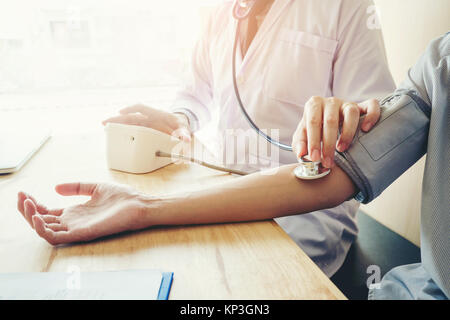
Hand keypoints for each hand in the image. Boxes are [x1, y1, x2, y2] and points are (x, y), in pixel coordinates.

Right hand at [17, 183, 155, 244]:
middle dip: (27, 210)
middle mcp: (73, 222)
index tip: (25, 193)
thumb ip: (76, 187)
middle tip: (21, 198)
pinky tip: (39, 218)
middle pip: (43, 221)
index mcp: (75, 212)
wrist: (140, 204)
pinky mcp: (84, 233)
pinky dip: (44, 230)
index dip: (34, 204)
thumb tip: (56, 187)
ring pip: (46, 231)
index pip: (47, 212)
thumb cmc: (123, 198)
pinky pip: (58, 238)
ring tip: (28, 205)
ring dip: (32, 219)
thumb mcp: (95, 187)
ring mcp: (77, 229)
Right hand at [103, 104, 191, 141]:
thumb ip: (184, 134)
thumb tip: (185, 140)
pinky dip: (122, 130)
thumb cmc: (181, 126)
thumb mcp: (184, 129)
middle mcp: (148, 118)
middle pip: (130, 116)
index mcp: (157, 114)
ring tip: (105, 127)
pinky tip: (114, 134)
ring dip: (117, 124)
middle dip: (118, 119)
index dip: (131, 109)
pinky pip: (131, 129)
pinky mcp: (143, 130)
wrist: (181, 126)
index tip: (121, 112)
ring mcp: (145, 124)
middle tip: (105, 122)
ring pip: (128, 122)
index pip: (142, 108)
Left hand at [292, 96, 379, 167]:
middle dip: (328, 144)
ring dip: (347, 133)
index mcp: (313, 105)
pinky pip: (371, 106)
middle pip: (330, 121)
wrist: (327, 122)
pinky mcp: (362, 106)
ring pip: (351, 113)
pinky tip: (366, 129)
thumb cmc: (314, 130)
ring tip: (342, 149)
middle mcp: (330, 101)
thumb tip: (301, 154)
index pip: (313, 122)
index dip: (313, 141)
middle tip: (328, 162)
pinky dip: (371, 116)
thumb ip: (300, 144)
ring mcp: (347, 103)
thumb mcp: (303, 135)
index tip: (314, 158)